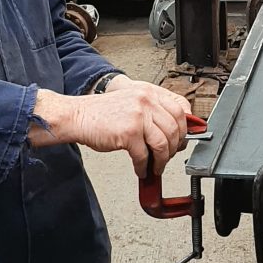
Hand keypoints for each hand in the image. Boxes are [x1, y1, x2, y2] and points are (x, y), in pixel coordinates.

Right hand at [28, 76, 191, 176]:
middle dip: (175, 147)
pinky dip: (144, 167)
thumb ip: (151, 111)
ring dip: (161, 160)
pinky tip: (140, 169)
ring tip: (155, 167)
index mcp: (149, 92)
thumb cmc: (102, 113)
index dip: (185, 127)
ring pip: (163, 144)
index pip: (180, 109)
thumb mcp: (131, 103)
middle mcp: (146, 101)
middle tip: (169, 156)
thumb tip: (172, 131)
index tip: (182, 138)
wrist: (78, 116)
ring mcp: (138, 116)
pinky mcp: (129, 133)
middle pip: (175, 128)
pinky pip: (144, 155)